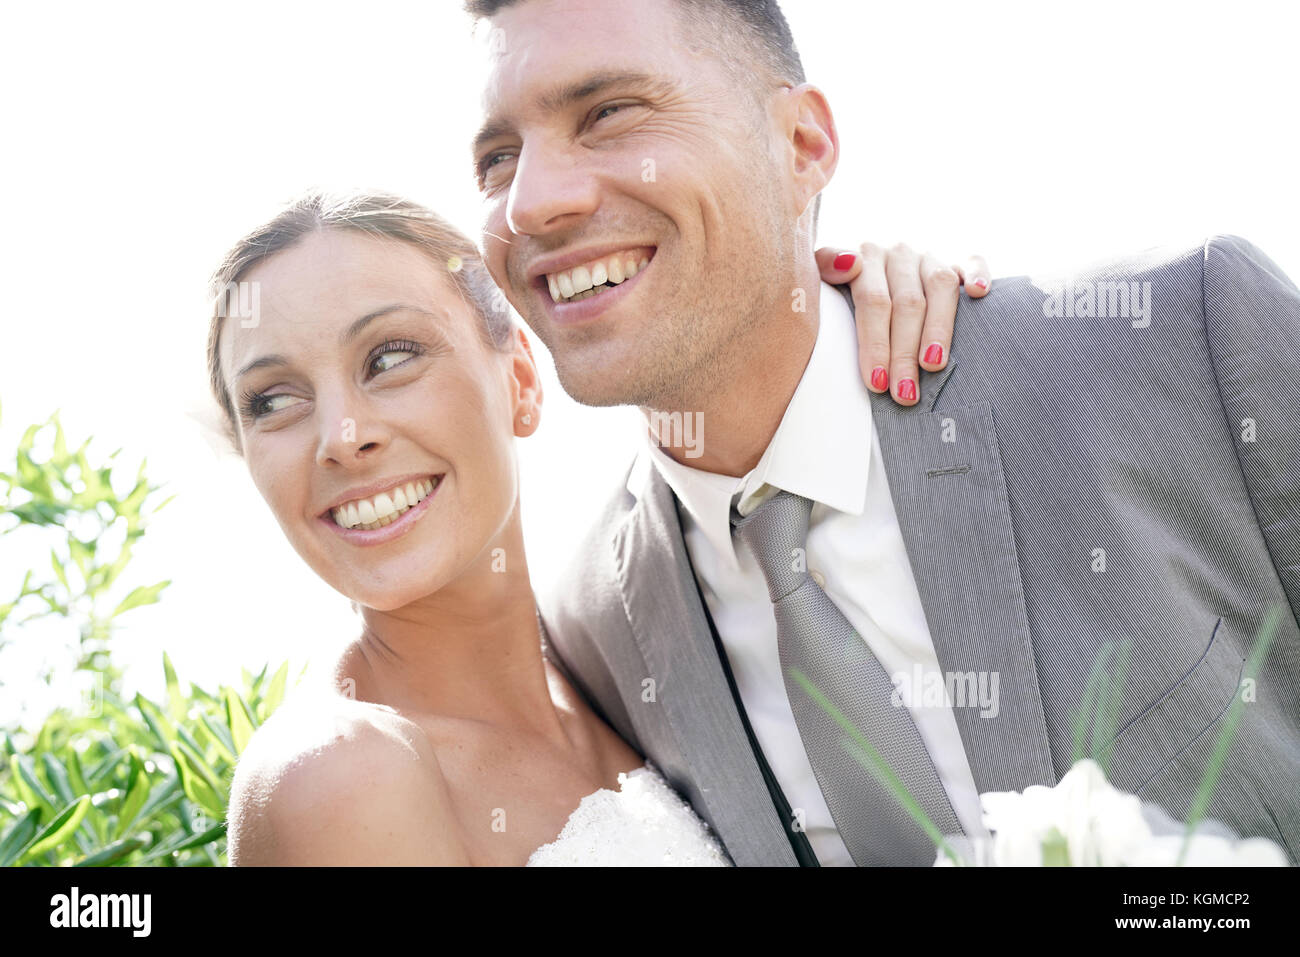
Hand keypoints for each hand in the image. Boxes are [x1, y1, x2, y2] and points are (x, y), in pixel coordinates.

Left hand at [815, 243, 990, 405]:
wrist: (862, 270)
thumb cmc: (840, 290)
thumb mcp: (820, 277)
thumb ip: (824, 266)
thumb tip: (850, 264)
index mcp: (866, 257)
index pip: (873, 301)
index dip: (875, 342)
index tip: (876, 382)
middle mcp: (899, 254)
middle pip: (907, 303)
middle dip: (904, 352)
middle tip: (903, 393)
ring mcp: (930, 256)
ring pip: (940, 287)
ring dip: (939, 330)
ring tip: (932, 366)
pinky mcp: (957, 259)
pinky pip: (973, 261)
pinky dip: (978, 274)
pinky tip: (979, 293)